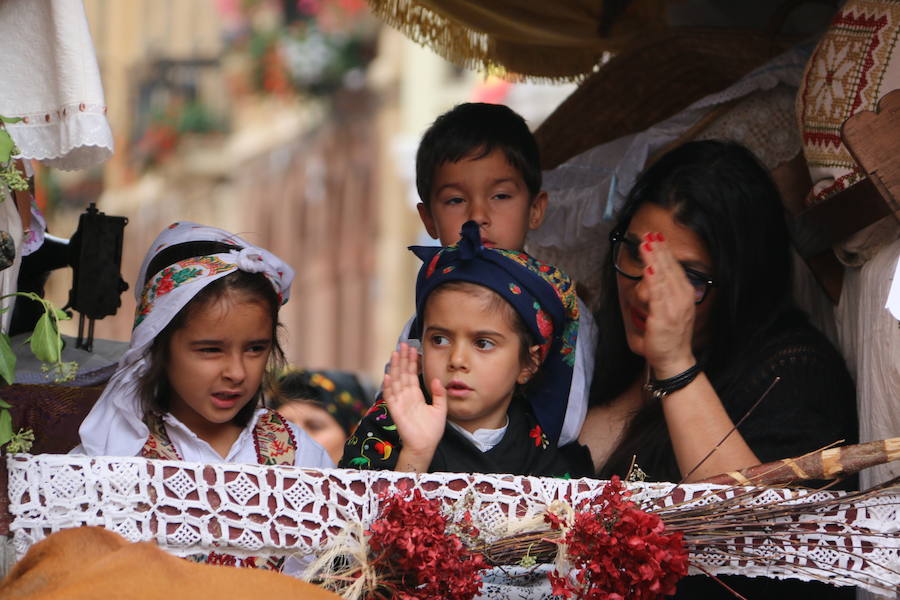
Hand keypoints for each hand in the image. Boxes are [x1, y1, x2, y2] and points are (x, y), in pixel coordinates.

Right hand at [383, 342, 446, 458]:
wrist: (425, 446)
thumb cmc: (432, 431)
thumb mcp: (440, 409)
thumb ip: (439, 394)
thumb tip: (437, 379)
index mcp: (416, 396)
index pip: (412, 375)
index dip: (412, 362)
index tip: (413, 349)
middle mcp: (406, 396)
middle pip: (403, 374)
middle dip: (403, 359)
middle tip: (403, 344)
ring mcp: (400, 402)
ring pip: (396, 381)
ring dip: (395, 367)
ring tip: (395, 353)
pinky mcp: (396, 411)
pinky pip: (390, 396)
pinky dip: (388, 386)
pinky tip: (388, 375)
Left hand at [639, 233, 696, 377]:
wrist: (674, 358)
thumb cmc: (669, 335)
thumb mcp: (669, 309)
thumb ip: (662, 293)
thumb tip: (652, 276)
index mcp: (685, 293)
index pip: (674, 267)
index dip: (665, 251)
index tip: (657, 238)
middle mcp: (683, 296)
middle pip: (669, 267)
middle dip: (659, 249)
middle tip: (650, 233)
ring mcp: (675, 305)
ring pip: (663, 276)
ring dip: (654, 258)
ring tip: (647, 243)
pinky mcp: (664, 314)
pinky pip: (657, 292)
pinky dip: (652, 278)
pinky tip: (648, 266)